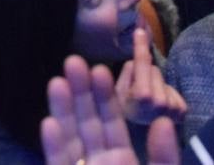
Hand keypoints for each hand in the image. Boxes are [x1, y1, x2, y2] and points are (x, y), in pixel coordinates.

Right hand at [41, 55, 180, 164]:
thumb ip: (164, 157)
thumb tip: (163, 121)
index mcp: (123, 159)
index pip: (112, 121)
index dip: (106, 95)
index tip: (101, 69)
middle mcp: (100, 161)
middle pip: (87, 124)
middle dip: (81, 93)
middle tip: (73, 60)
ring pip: (70, 139)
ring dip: (63, 111)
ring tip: (57, 81)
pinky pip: (58, 162)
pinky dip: (54, 146)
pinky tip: (48, 123)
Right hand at [116, 27, 186, 125]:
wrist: (139, 142)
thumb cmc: (126, 115)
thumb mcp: (118, 93)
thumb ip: (127, 74)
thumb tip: (135, 62)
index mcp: (141, 96)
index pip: (142, 64)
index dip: (140, 47)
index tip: (140, 31)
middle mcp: (159, 103)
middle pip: (154, 70)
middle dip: (146, 75)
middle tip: (138, 90)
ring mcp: (173, 109)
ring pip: (164, 80)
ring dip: (157, 86)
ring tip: (149, 102)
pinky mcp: (182, 113)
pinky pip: (175, 92)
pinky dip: (168, 95)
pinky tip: (160, 108)